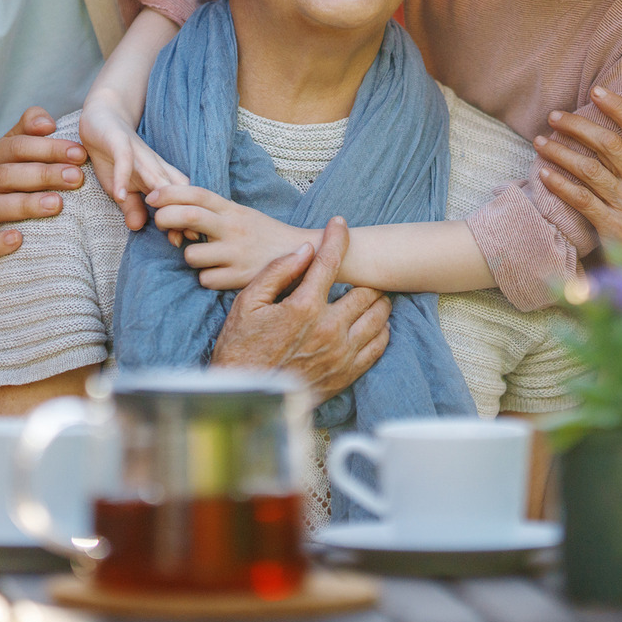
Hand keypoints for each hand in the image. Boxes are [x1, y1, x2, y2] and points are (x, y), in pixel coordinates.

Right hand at [0, 106, 87, 259]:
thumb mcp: (19, 146)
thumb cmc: (15, 172)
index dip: (49, 148)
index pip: (19, 146)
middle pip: (9, 175)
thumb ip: (31, 127)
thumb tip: (48, 122)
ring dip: (27, 204)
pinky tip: (18, 239)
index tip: (80, 153)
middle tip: (76, 178)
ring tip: (57, 205)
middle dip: (44, 175)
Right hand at [78, 95, 187, 231]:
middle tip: (183, 237)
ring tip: (161, 223)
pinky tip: (120, 195)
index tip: (184, 241)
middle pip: (175, 189)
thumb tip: (138, 227)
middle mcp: (155, 166)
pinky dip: (123, 177)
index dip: (182, 218)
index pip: (178, 199)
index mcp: (159, 177)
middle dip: (181, 212)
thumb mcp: (121, 188)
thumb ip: (131, 206)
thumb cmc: (114, 156)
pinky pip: (124, 161)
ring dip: (161, 198)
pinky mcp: (120, 143)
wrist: (102, 117)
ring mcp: (139, 154)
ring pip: (156, 176)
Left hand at [146, 185, 316, 289]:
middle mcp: (234, 229)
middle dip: (166, 219)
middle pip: (190, 217)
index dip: (170, 192)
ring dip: (189, 257)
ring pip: (191, 255)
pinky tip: (219, 274)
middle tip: (161, 224)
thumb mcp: (242, 214)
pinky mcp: (240, 278)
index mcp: (233, 210)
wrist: (306, 254)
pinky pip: (205, 279)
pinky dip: (207, 278)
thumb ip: (213, 210)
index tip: (152, 196)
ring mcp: (237, 254)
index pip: (198, 194)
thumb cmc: (264, 234)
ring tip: (203, 257)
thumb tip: (173, 205)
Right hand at [211, 219, 391, 403]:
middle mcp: (329, 329)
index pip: (330, 261)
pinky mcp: (347, 373)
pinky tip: (370, 322)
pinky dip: (380, 329)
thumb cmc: (241, 347)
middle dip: (364, 275)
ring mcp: (341, 353)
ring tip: (369, 293)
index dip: (337, 237)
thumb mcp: (248, 303)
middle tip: (359, 270)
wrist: (246, 397)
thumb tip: (306, 250)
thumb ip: (278, 272)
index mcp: (304, 307)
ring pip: (378, 317)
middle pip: (366, 290)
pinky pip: (379, 345)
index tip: (339, 224)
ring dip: (377, 300)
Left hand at [534, 86, 621, 269]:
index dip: (620, 107)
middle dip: (579, 125)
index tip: (597, 91)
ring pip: (590, 169)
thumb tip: (614, 143)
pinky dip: (560, 184)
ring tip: (539, 141)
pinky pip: (581, 199)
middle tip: (555, 116)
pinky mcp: (614, 229)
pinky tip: (543, 174)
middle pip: (610, 143)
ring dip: (561, 151)